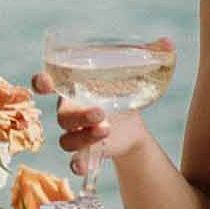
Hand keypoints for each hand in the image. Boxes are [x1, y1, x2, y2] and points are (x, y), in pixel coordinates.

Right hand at [30, 48, 173, 173]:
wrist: (132, 123)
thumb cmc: (122, 90)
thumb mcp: (132, 72)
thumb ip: (146, 55)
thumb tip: (168, 42)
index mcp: (73, 87)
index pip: (48, 82)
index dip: (41, 82)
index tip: (43, 82)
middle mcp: (69, 110)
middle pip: (62, 115)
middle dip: (79, 115)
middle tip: (101, 112)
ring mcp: (75, 132)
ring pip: (66, 139)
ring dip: (83, 137)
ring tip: (106, 131)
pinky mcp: (86, 151)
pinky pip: (74, 160)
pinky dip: (77, 164)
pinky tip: (83, 166)